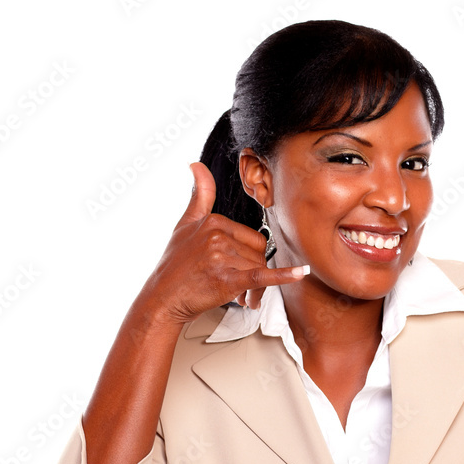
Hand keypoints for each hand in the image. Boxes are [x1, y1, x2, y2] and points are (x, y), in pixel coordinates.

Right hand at [139, 162, 305, 325]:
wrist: (163, 298)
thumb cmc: (175, 266)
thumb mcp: (184, 225)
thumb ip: (199, 196)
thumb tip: (196, 165)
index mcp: (214, 221)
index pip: (253, 237)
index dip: (248, 256)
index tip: (235, 268)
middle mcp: (218, 236)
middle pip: (259, 254)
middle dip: (253, 273)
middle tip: (239, 288)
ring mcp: (222, 257)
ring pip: (259, 269)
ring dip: (255, 288)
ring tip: (239, 296)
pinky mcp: (227, 279)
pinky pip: (261, 276)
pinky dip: (283, 276)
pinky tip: (301, 272)